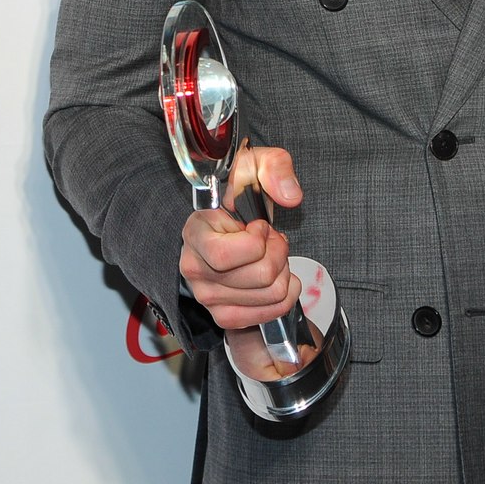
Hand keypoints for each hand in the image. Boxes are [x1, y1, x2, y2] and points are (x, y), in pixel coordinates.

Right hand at [178, 144, 303, 329]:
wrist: (231, 227)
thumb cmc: (241, 200)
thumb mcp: (254, 167)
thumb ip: (273, 168)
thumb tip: (290, 196)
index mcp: (194, 234)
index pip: (225, 255)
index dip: (257, 241)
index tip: (260, 226)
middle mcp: (195, 269)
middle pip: (259, 275)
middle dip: (279, 252)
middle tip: (273, 240)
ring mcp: (209, 297)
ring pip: (271, 293)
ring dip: (283, 271)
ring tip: (272, 256)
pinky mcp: (226, 316)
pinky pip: (272, 313)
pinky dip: (285, 294)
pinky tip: (277, 277)